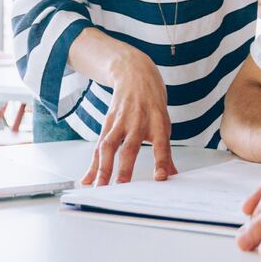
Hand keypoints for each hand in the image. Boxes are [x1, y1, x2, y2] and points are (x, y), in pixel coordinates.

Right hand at [81, 50, 176, 185]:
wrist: (135, 74)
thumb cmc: (151, 103)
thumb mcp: (163, 124)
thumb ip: (165, 152)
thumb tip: (173, 176)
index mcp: (157, 123)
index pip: (162, 145)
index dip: (162, 162)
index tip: (160, 178)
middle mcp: (138, 121)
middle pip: (129, 147)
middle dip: (124, 168)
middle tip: (121, 187)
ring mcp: (120, 121)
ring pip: (109, 146)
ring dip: (103, 168)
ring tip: (99, 187)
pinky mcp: (107, 122)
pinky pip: (98, 145)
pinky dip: (92, 164)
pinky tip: (87, 179)